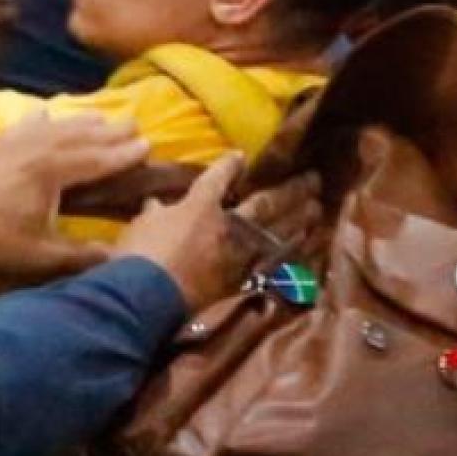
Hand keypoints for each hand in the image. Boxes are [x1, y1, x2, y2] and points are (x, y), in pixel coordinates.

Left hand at [0, 113, 150, 279]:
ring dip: (81, 122)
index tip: (148, 144)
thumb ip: (83, 255)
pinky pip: (24, 127)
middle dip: (110, 130)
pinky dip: (39, 120)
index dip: (124, 153)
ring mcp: (14, 144)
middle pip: (81, 135)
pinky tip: (44, 114)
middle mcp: (37, 149)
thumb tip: (120, 258)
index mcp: (53, 171)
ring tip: (102, 117)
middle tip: (135, 122)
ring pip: (56, 127)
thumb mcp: (43, 255)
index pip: (98, 158)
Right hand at [114, 153, 322, 310]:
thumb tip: (156, 203)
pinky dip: (293, 253)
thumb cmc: (139, 256)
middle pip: (266, 203)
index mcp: (201, 207)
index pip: (219, 178)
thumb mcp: (142, 226)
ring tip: (317, 207)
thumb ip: (155, 212)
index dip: (230, 165)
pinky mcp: (243, 282)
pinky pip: (276, 264)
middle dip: (291, 189)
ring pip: (279, 232)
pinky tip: (306, 245)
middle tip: (314, 178)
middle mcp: (228, 226)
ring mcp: (240, 255)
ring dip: (300, 218)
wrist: (146, 298)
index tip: (241, 157)